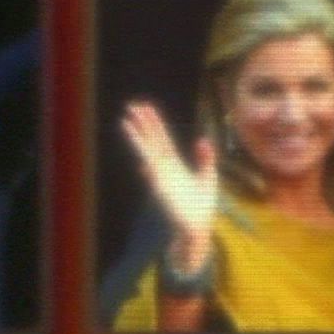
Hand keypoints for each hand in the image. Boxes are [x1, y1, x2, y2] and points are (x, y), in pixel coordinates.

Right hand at [120, 100, 216, 264]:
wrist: (198, 228)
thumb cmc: (202, 206)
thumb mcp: (208, 176)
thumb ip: (206, 158)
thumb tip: (202, 140)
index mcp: (175, 164)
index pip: (162, 139)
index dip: (155, 123)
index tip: (147, 108)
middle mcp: (165, 167)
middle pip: (152, 140)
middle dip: (143, 123)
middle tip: (132, 105)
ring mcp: (161, 176)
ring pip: (147, 151)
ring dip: (137, 136)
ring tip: (125, 120)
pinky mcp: (161, 186)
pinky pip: (152, 167)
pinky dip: (145, 156)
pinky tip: (137, 145)